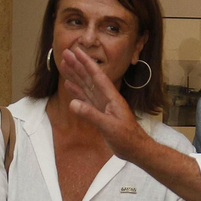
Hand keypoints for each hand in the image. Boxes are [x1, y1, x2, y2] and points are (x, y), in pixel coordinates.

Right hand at [57, 45, 152, 159]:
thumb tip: (72, 104)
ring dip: (76, 75)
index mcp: (111, 97)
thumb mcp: (109, 127)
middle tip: (66, 54)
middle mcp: (106, 98)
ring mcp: (102, 105)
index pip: (97, 76)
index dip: (87, 63)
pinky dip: (77, 91)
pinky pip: (86, 99)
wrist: (135, 149)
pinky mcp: (99, 113)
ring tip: (64, 65)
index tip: (77, 51)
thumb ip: (91, 115)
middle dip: (78, 65)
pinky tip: (69, 85)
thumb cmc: (127, 138)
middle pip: (89, 78)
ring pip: (86, 86)